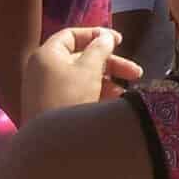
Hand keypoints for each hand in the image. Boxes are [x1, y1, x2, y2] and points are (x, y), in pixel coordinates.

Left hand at [22, 27, 141, 120]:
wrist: (49, 143)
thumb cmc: (69, 97)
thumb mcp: (89, 69)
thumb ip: (100, 48)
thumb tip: (105, 37)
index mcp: (47, 54)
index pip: (72, 35)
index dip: (97, 34)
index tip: (119, 41)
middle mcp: (43, 69)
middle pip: (81, 57)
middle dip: (110, 64)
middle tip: (135, 72)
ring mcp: (47, 89)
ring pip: (82, 77)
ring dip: (107, 81)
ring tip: (126, 93)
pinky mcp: (52, 106)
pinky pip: (76, 92)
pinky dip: (95, 92)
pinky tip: (113, 102)